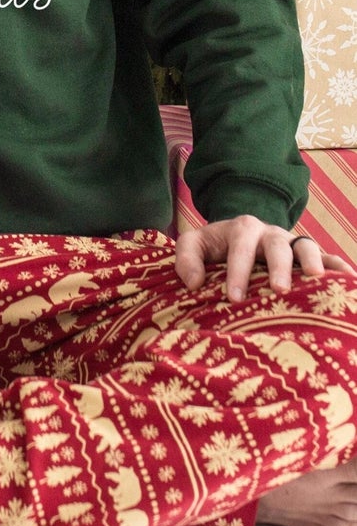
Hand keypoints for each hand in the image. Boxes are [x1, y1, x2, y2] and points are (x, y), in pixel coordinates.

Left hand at [174, 214, 355, 301]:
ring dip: (313, 262)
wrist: (237, 234)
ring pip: (306, 246)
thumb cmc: (214, 246)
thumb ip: (186, 258)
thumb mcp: (193, 244)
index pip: (239, 249)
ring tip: (318, 280)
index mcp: (241, 229)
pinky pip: (328, 256)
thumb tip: (194, 283)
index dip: (237, 272)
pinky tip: (349, 280)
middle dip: (278, 267)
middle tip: (280, 290)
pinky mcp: (308, 253)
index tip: (234, 297)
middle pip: (277, 246)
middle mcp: (270, 232)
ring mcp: (292, 241)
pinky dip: (339, 266)